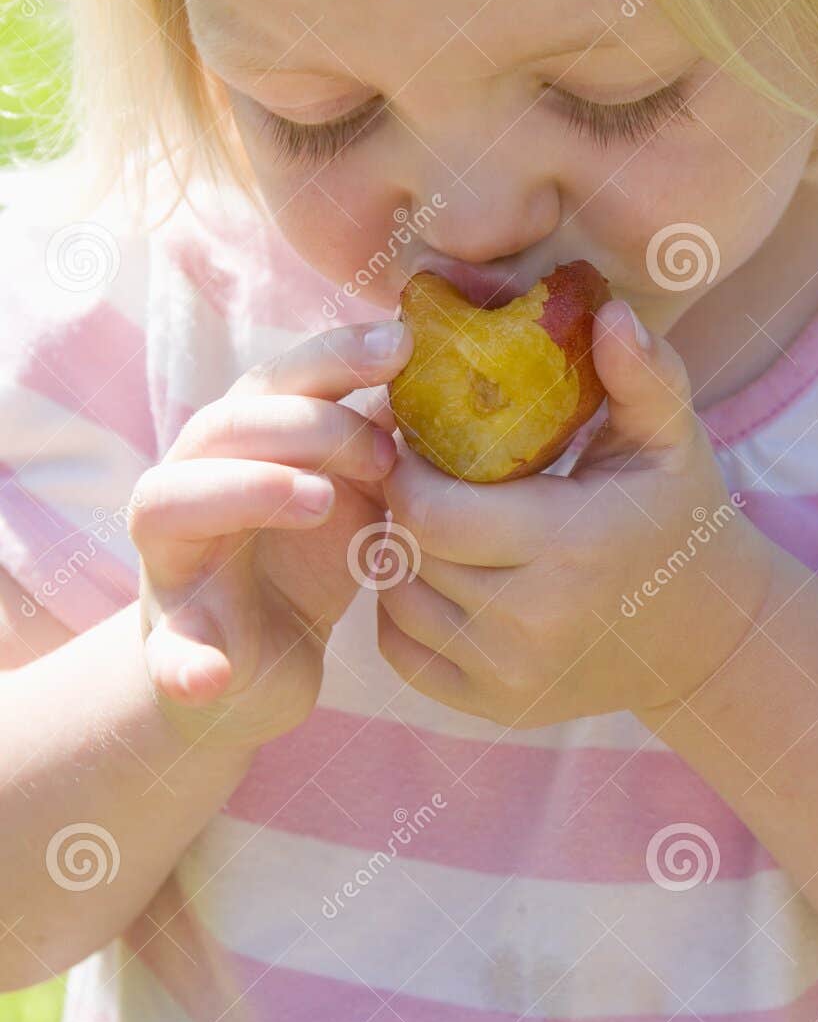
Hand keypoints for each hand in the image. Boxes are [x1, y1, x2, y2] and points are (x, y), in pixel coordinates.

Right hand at [130, 319, 412, 749]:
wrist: (253, 669)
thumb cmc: (301, 562)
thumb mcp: (348, 495)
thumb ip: (374, 443)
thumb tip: (443, 378)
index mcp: (239, 444)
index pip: (275, 380)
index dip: (333, 356)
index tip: (401, 346)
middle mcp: (192, 486)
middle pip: (225, 424)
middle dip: (306, 422)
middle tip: (383, 454)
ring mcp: (174, 563)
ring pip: (172, 503)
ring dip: (248, 489)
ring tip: (320, 500)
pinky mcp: (174, 644)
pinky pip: (170, 651)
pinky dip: (187, 662)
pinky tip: (213, 675)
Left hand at [377, 301, 773, 726]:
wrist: (705, 635)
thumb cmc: (676, 517)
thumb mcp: (670, 440)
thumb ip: (642, 374)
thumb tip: (609, 312)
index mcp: (571, 546)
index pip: (432, 511)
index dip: (404, 467)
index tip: (417, 434)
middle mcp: (534, 623)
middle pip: (408, 551)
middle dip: (399, 501)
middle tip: (414, 466)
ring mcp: (511, 675)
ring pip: (397, 599)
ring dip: (397, 550)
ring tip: (427, 513)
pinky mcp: (493, 707)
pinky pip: (400, 650)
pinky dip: (402, 606)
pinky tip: (436, 570)